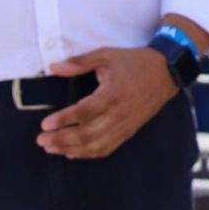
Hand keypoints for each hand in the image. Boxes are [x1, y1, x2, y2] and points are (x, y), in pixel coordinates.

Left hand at [36, 47, 176, 158]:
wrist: (166, 72)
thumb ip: (79, 62)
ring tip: (51, 148)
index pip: (84, 112)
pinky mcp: (129, 131)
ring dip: (71, 149)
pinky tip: (72, 153)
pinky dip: (88, 154)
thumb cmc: (134, 62)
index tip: (45, 124)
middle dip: (62, 139)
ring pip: (96, 145)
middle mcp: (119, 113)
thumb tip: (53, 67)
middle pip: (87, 134)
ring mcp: (125, 125)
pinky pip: (107, 148)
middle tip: (41, 140)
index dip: (64, 120)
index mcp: (113, 94)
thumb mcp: (106, 55)